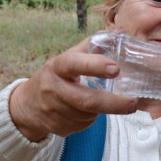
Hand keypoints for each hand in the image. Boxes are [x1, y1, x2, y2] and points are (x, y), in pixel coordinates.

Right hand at [9, 36, 137, 141]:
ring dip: (101, 111)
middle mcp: (53, 89)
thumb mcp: (69, 58)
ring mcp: (53, 111)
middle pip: (86, 100)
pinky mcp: (57, 127)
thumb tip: (119, 33)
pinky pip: (83, 125)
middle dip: (113, 103)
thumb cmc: (56, 77)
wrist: (28, 105)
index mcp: (57, 67)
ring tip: (101, 103)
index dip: (95, 66)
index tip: (116, 68)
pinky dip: (90, 119)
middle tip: (132, 103)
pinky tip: (85, 112)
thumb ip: (93, 46)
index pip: (74, 64)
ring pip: (88, 114)